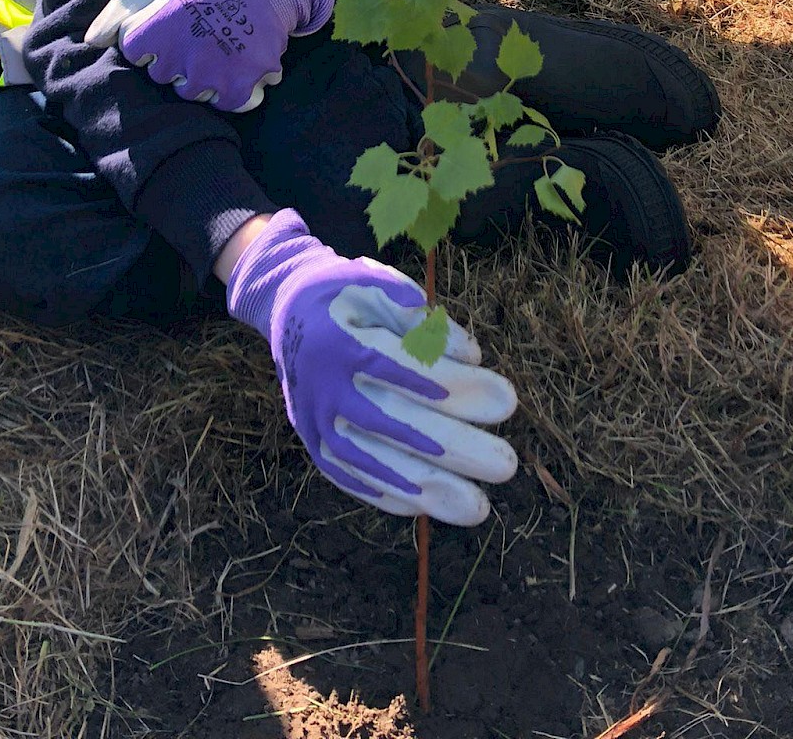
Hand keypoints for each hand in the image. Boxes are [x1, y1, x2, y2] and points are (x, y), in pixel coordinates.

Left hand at [84, 0, 333, 113]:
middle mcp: (183, 54)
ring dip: (203, 76)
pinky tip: (237, 63)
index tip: (171, 22)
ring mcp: (212, 74)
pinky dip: (233, 89)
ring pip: (192, 94)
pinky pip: (226, 104)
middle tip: (198, 33)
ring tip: (218, 47)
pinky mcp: (241, 86)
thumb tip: (90, 41)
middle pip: (162, 77)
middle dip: (176, 59)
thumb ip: (122, 9)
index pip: (134, 52)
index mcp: (159, 26)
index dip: (151, 37)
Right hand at [225, 210, 517, 523]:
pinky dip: (391, 496)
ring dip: (429, 489)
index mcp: (343, 340)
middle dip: (456, 447)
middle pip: (396, 424)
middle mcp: (325, 386)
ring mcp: (316, 421)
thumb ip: (421, 316)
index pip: (408, 369)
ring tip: (478, 508)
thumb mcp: (378, 283)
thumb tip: (469, 353)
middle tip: (506, 465)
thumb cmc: (347, 295)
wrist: (286, 310)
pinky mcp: (314, 444)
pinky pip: (352, 478)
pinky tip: (429, 507)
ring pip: (375, 463)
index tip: (507, 401)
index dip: (458, 387)